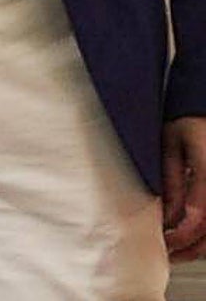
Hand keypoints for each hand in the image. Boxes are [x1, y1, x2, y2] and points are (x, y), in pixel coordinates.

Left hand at [163, 115, 205, 259]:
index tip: (162, 239)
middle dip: (188, 248)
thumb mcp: (172, 144)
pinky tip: (189, 241)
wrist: (204, 111)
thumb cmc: (189, 123)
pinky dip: (204, 239)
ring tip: (174, 251)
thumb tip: (166, 213)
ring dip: (197, 247)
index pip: (199, 216)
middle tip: (165, 252)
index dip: (179, 233)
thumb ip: (171, 178)